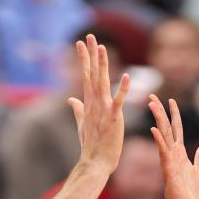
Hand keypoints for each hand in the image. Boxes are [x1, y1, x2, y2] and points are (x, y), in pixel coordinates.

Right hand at [68, 33, 129, 175]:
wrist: (95, 163)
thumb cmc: (91, 147)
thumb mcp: (82, 125)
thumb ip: (78, 109)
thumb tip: (70, 98)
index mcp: (89, 104)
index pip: (85, 76)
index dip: (83, 59)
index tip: (80, 43)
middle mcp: (94, 104)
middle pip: (92, 74)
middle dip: (90, 55)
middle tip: (89, 35)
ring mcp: (104, 110)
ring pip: (103, 83)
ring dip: (102, 65)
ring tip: (101, 47)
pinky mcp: (114, 119)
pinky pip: (119, 102)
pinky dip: (124, 89)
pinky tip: (128, 76)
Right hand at [148, 94, 198, 198]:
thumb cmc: (189, 194)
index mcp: (180, 153)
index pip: (177, 129)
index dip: (174, 114)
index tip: (171, 100)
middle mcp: (173, 154)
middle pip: (166, 128)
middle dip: (160, 112)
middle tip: (152, 96)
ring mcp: (169, 160)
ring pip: (163, 136)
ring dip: (158, 119)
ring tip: (152, 105)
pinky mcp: (168, 169)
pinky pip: (163, 152)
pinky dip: (159, 141)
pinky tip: (154, 130)